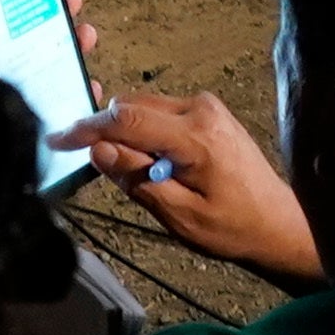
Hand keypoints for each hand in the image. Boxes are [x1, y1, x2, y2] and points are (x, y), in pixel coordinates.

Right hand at [57, 89, 323, 285]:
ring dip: (127, 133)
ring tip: (136, 173)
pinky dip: (145, 131)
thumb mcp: (179, 215)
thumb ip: (138, 179)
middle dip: (106, 132)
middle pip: (132, 106)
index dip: (87, 128)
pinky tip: (154, 163)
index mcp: (195, 136)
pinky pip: (161, 111)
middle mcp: (200, 109)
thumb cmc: (231, 228)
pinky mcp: (208, 111)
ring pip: (144, 106)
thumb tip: (99, 150)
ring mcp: (206, 106)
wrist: (277, 222)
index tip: (57, 140)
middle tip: (95, 166)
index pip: (127, 119)